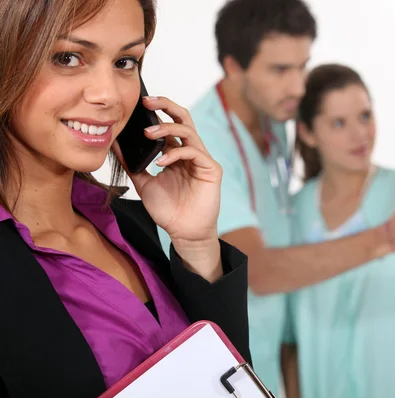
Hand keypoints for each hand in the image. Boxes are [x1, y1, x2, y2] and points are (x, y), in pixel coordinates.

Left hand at [112, 96, 221, 275]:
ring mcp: (202, 159)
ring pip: (188, 131)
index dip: (157, 111)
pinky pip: (193, 152)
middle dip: (166, 106)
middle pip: (183, 118)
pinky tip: (161, 162)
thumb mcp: (144, 183)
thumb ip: (133, 164)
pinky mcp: (211, 169)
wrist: (184, 232)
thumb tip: (115, 145)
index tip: (139, 105)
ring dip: (167, 129)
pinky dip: (176, 153)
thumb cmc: (168, 210)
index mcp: (177, 152)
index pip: (169, 123)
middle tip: (147, 102)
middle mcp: (190, 151)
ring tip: (149, 134)